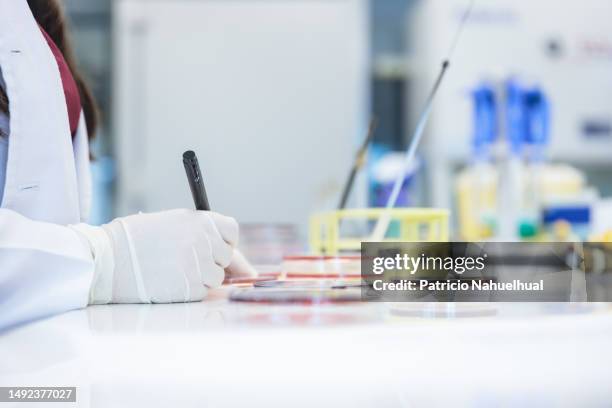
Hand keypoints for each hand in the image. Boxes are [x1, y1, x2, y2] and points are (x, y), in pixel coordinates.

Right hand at [72, 209, 237, 303]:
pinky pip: (201, 293)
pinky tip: (168, 279)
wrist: (108, 258)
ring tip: (172, 267)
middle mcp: (205, 242)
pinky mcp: (190, 289)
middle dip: (210, 260)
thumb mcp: (175, 224)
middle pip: (226, 257)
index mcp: (202, 221)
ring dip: (199, 277)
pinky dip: (188, 290)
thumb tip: (247, 271)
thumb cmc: (139, 239)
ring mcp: (199, 266)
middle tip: (182, 257)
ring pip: (216, 278)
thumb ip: (208, 237)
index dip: (222, 240)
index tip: (209, 244)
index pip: (231, 232)